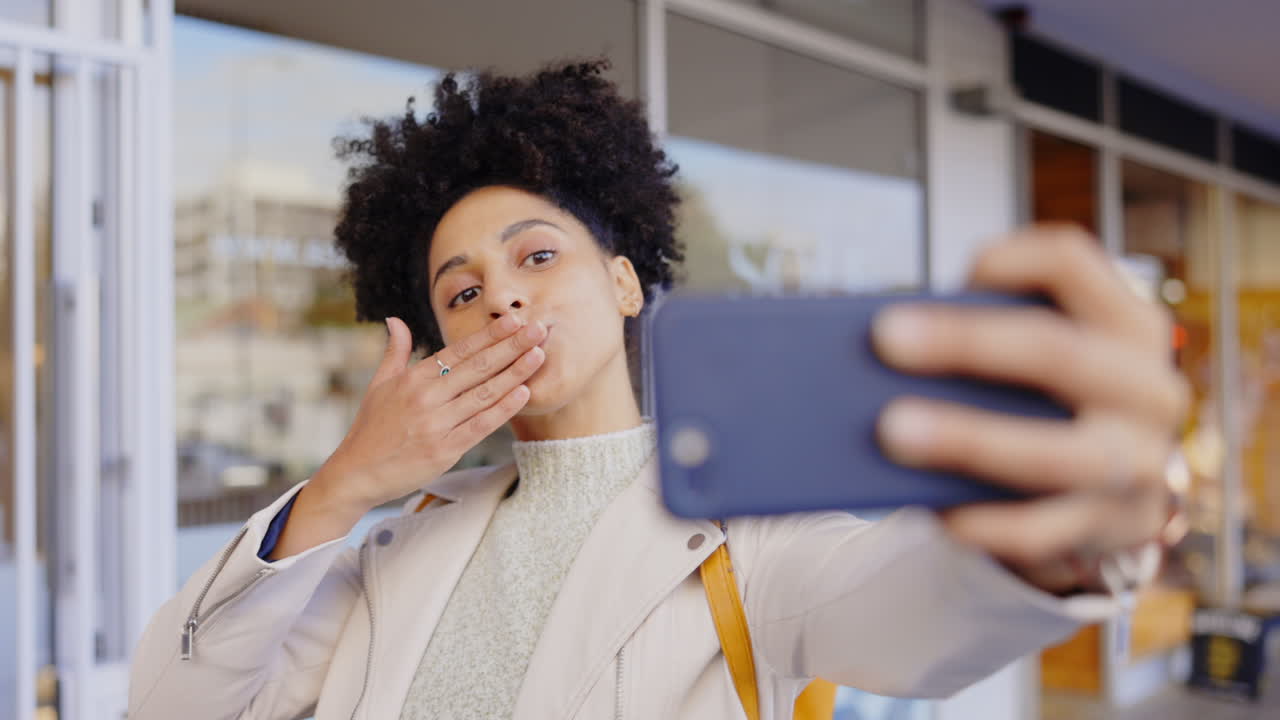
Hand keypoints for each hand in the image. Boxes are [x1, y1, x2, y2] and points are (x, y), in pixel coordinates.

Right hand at [312, 314, 547, 511]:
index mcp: (413, 378)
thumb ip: (395, 352)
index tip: (513, 320)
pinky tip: (524, 393)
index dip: (489, 335)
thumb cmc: (371, 429)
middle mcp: (426, 396)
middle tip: (539, 328)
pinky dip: (503, 408)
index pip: (459, 351)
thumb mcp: (379, 385)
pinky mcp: (445, 449)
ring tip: (539, 355)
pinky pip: (480, 424)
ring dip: (515, 372)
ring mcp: (436, 423)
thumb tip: (395, 320)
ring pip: (484, 393)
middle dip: (511, 346)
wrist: (356, 474)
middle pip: (477, 366)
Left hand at [872, 225, 1189, 593]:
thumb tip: (884, 346)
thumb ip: (985, 340)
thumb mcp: (1036, 360)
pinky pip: (1040, 531)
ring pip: (1052, 452)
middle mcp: (1148, 390)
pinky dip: (981, 521)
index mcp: (1126, 325)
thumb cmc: (1045, 406)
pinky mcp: (1117, 532)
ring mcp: (1142, 466)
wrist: (1105, 499)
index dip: (1014, 258)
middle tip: (884, 339)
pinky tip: (931, 510)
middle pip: (1057, 352)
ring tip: (890, 430)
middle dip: (966, 343)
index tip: (959, 272)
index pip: (1074, 263)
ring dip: (966, 439)